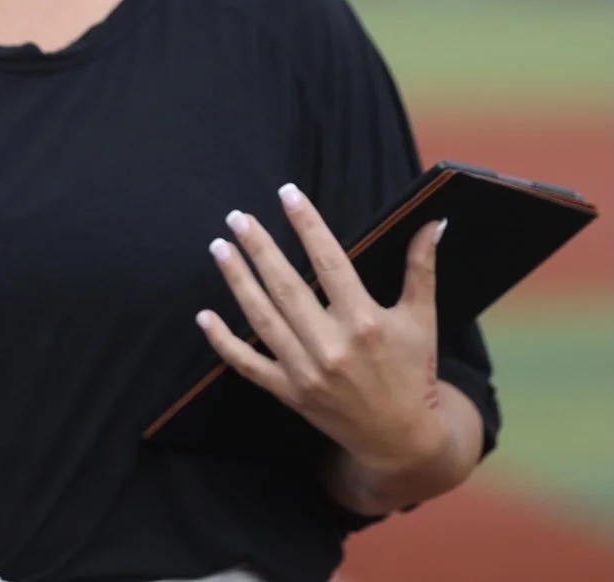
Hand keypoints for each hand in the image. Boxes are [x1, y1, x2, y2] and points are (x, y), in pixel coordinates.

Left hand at [196, 185, 449, 479]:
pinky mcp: (290, 393)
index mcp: (366, 323)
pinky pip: (249, 366)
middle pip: (286, 287)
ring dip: (237, 281)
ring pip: (262, 319)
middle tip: (236, 217)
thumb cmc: (414, 371)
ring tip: (218, 247)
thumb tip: (432, 222)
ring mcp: (307, 372)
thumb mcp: (422, 319)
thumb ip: (422, 268)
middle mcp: (333, 347)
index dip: (307, 224)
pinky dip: (223, 342)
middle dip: (259, 248)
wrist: (403, 441)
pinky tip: (203, 315)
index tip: (287, 193)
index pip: (329, 262)